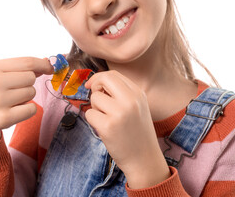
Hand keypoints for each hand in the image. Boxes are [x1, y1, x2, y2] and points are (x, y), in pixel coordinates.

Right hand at [0, 57, 52, 148]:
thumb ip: (22, 67)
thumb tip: (47, 63)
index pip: (27, 62)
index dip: (43, 64)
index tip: (50, 68)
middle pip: (31, 78)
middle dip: (28, 83)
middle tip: (14, 90)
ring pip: (32, 93)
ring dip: (26, 97)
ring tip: (11, 100)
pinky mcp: (4, 118)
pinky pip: (32, 109)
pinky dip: (28, 110)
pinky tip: (14, 110)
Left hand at [84, 70, 169, 188]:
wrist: (144, 160)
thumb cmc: (137, 133)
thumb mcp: (137, 107)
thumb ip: (122, 93)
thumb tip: (97, 82)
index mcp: (138, 94)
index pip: (113, 74)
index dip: (99, 78)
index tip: (93, 85)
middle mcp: (130, 101)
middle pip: (103, 79)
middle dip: (94, 85)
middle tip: (96, 98)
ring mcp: (119, 113)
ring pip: (95, 98)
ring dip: (95, 108)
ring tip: (107, 120)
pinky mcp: (108, 127)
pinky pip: (89, 114)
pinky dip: (93, 121)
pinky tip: (104, 129)